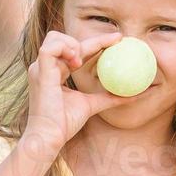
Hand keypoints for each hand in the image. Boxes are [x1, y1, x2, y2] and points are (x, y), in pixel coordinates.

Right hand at [22, 30, 127, 154]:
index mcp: (56, 72)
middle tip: (113, 43)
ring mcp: (41, 68)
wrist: (50, 137)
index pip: (77, 50)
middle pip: (67, 39)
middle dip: (91, 39)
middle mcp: (46, 67)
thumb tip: (135, 95)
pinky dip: (64, 49)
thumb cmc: (64, 124)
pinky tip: (76, 62)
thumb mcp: (91, 105)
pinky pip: (49, 49)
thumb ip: (109, 97)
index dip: (97, 42)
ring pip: (55, 38)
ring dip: (73, 44)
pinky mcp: (40, 73)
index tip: (118, 39)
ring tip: (83, 63)